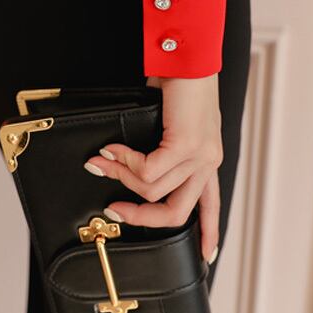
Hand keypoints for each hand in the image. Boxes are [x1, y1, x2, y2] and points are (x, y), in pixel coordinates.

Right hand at [83, 74, 222, 262]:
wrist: (186, 56)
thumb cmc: (176, 83)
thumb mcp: (168, 123)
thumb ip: (156, 149)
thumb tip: (119, 164)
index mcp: (207, 159)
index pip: (210, 204)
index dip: (207, 232)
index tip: (207, 256)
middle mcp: (208, 161)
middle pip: (175, 213)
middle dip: (139, 218)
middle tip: (113, 211)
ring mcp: (200, 155)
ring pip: (151, 190)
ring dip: (119, 176)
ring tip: (102, 159)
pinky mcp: (187, 145)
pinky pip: (147, 170)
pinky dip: (123, 162)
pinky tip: (111, 150)